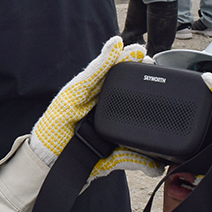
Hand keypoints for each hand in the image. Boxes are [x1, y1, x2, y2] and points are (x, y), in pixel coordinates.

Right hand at [29, 37, 162, 178]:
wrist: (52, 160)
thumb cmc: (76, 154)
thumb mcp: (112, 157)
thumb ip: (132, 157)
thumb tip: (158, 167)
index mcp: (105, 109)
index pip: (125, 90)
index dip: (141, 80)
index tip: (159, 74)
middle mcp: (95, 97)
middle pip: (117, 75)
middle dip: (133, 63)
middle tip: (150, 58)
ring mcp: (84, 91)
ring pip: (106, 68)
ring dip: (122, 56)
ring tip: (136, 49)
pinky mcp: (74, 89)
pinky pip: (92, 72)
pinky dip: (104, 57)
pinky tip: (115, 45)